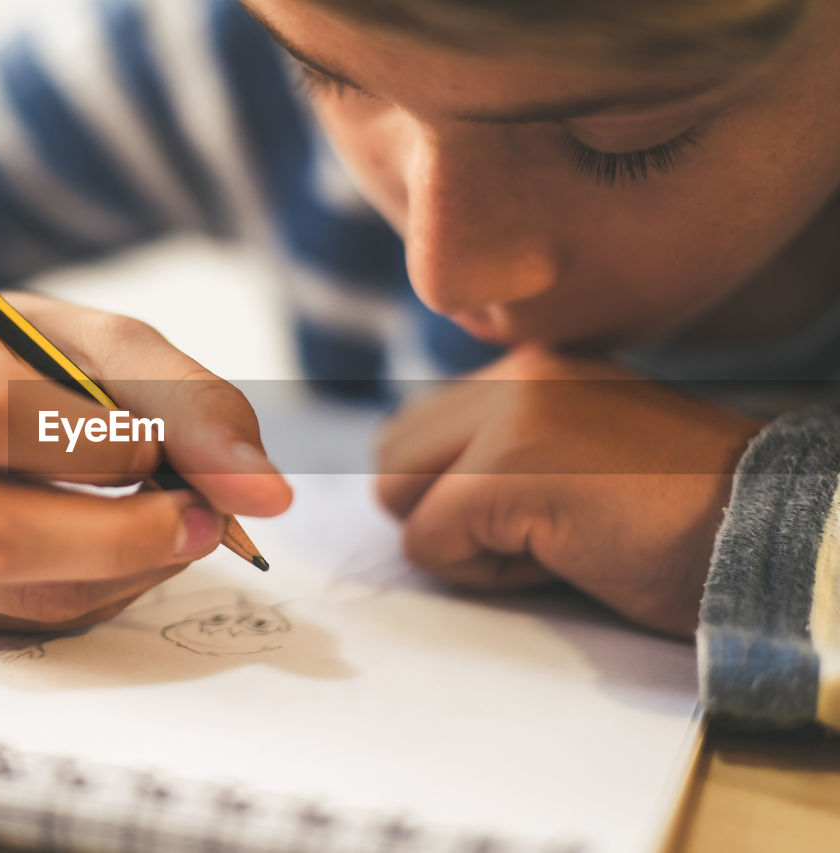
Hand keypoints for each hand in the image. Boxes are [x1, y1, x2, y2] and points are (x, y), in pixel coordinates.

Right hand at [0, 293, 291, 630]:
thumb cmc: (30, 360)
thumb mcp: (105, 347)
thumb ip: (190, 404)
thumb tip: (267, 496)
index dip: (85, 440)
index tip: (152, 443)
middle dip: (120, 535)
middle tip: (202, 519)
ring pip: (22, 595)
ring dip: (132, 569)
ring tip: (175, 522)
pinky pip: (37, 624)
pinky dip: (111, 591)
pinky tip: (126, 549)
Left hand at [374, 347, 763, 635]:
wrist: (767, 539)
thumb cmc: (677, 522)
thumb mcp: (575, 460)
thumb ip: (498, 451)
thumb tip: (410, 495)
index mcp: (530, 367)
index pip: (415, 432)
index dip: (450, 496)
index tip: (531, 515)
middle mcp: (514, 373)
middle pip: (390, 460)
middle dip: (440, 517)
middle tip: (532, 534)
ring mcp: (510, 414)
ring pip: (396, 496)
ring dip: (459, 543)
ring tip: (547, 542)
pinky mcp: (509, 468)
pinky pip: (429, 541)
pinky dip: (484, 574)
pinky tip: (560, 559)